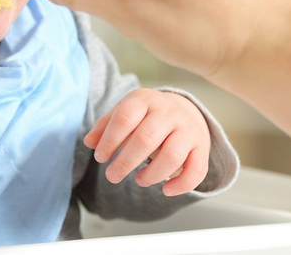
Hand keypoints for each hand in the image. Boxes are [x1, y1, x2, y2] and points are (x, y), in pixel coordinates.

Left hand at [83, 88, 210, 195]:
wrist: (185, 110)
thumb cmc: (147, 115)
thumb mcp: (126, 112)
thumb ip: (106, 126)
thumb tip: (89, 142)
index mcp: (145, 100)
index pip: (125, 118)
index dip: (110, 140)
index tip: (100, 157)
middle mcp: (169, 112)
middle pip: (146, 139)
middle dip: (125, 162)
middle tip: (111, 176)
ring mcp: (187, 129)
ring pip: (171, 156)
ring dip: (152, 174)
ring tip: (138, 180)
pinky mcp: (201, 148)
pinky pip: (196, 170)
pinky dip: (182, 185)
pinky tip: (166, 191)